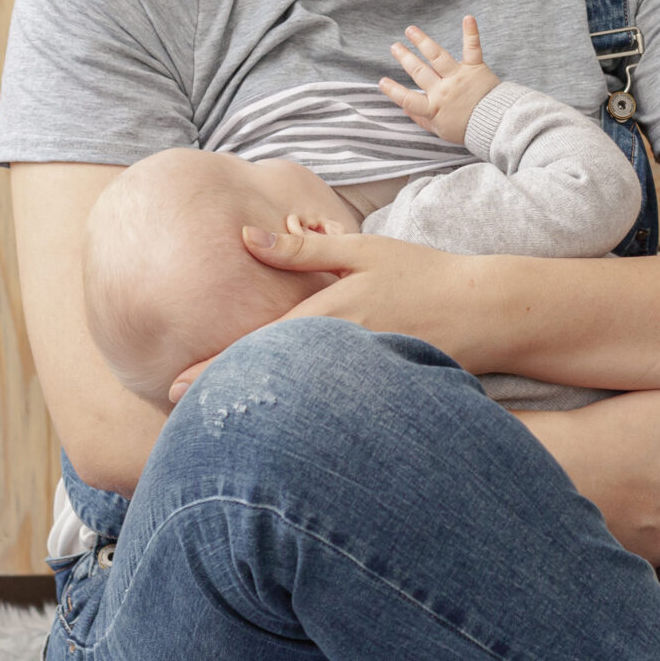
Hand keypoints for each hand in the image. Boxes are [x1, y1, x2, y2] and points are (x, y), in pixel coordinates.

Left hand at [165, 225, 488, 401]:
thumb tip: (246, 238)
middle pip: (272, 380)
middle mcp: (341, 350)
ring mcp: (361, 376)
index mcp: (330, 314)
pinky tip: (284, 422)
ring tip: (220, 422)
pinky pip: (332, 404)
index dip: (214, 368)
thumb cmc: (422, 273)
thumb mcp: (363, 251)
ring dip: (261, 408)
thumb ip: (303, 250)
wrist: (484, 311)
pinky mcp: (381, 394)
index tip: (176, 386)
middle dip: (227, 396)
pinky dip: (303, 412)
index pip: (260, 345)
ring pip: (300, 398)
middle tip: (180, 411)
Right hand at [380, 15, 500, 144]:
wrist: (497, 125)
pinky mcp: (476, 68)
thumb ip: (422, 120)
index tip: (382, 81)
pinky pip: (472, 48)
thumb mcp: (441, 131)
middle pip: (419, 72)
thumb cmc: (469, 129)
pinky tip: (468, 17)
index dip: (394, 91)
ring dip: (422, 41)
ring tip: (410, 30)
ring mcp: (459, 77)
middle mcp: (444, 90)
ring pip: (437, 56)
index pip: (408, 99)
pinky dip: (470, 33)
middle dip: (405, 58)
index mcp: (434, 108)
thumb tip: (405, 109)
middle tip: (394, 47)